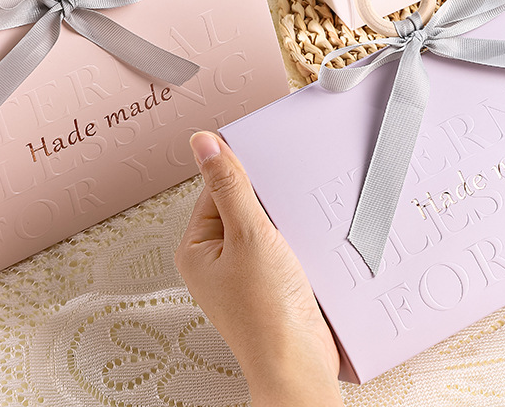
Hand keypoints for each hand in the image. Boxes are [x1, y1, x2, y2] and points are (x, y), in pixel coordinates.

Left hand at [175, 131, 343, 406]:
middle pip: (243, 205)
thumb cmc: (266, 313)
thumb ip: (229, 185)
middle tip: (283, 207)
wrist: (298, 361)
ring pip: (266, 225)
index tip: (267, 167)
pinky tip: (307, 245)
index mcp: (197, 247)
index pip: (216, 188)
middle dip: (269, 201)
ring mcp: (243, 273)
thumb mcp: (249, 233)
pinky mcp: (269, 283)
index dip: (244, 175)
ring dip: (285, 221)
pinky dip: (296, 240)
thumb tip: (204, 143)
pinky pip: (282, 245)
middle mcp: (216, 260)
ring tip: (295, 232)